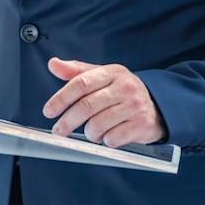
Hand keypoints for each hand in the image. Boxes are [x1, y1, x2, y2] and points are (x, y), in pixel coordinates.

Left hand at [42, 58, 164, 147]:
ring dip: (89, 133)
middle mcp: (125, 87)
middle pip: (87, 106)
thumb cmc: (120, 92)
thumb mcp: (101, 76)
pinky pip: (112, 139)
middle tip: (58, 131)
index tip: (48, 111)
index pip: (81, 83)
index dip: (61, 98)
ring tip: (91, 132)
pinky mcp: (141, 125)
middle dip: (68, 121)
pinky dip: (104, 141)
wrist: (156, 107)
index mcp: (112, 72)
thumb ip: (76, 72)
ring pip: (98, 125)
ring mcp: (135, 106)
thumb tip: (53, 64)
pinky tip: (108, 135)